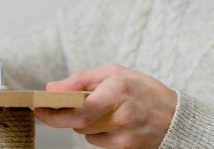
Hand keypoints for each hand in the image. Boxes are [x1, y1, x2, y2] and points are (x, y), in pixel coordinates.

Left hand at [34, 63, 176, 148]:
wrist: (173, 115)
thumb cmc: (141, 89)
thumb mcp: (112, 73)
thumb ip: (80, 80)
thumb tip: (51, 88)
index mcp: (117, 91)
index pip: (80, 109)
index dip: (55, 112)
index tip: (39, 107)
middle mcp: (121, 116)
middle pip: (78, 123)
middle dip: (64, 115)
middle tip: (58, 106)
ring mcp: (124, 137)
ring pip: (85, 132)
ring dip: (83, 121)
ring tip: (100, 109)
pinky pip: (96, 141)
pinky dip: (96, 131)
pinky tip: (110, 122)